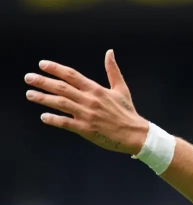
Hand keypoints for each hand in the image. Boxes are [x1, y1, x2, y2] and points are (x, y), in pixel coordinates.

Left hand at [25, 50, 148, 154]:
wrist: (135, 134)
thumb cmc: (128, 112)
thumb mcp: (121, 89)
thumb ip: (113, 71)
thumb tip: (110, 52)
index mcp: (97, 89)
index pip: (72, 75)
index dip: (56, 69)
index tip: (42, 65)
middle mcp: (90, 100)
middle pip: (62, 88)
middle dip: (43, 82)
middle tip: (28, 78)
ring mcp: (87, 115)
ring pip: (60, 104)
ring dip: (43, 98)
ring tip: (30, 94)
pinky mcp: (86, 129)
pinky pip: (66, 123)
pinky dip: (54, 119)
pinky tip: (44, 116)